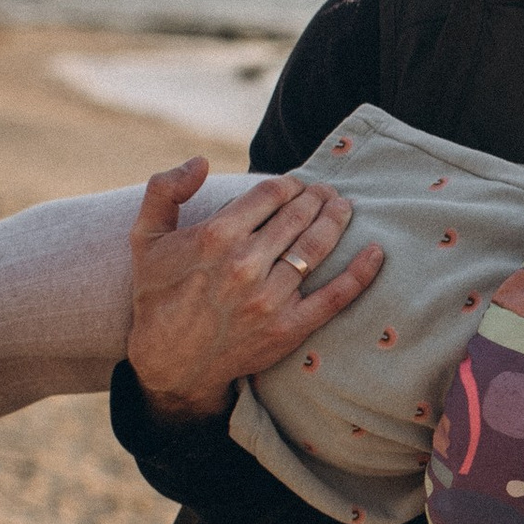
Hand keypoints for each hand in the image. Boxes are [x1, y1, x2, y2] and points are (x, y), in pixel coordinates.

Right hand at [125, 157, 381, 421]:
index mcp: (215, 236)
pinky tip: (377, 251)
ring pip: (317, 247)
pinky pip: (336, 295)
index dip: (289, 185)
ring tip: (344, 207)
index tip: (295, 185)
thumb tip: (202, 161)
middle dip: (317, 198)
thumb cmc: (158, 294)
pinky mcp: (290, 327)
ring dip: (337, 220)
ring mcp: (271, 297)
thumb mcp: (145, 237)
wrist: (171, 361)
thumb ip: (164, 190)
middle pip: (299, 216)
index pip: (271, 195)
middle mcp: (246, 264)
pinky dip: (361, 272)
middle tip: (326, 192)